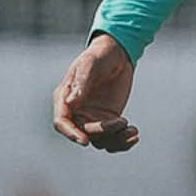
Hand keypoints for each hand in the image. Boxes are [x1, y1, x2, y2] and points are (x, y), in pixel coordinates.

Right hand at [52, 33, 138, 152]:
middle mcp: (76, 112)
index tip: (85, 141)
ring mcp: (92, 118)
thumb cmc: (100, 55)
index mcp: (65, 98)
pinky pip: (112, 139)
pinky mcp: (108, 120)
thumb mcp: (90, 64)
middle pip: (84, 133)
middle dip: (103, 132)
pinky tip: (134, 135)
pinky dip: (123, 142)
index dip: (71, 134)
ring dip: (116, 140)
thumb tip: (69, 103)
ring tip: (132, 131)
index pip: (62, 122)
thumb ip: (81, 83)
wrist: (117, 54)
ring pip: (100, 141)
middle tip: (122, 121)